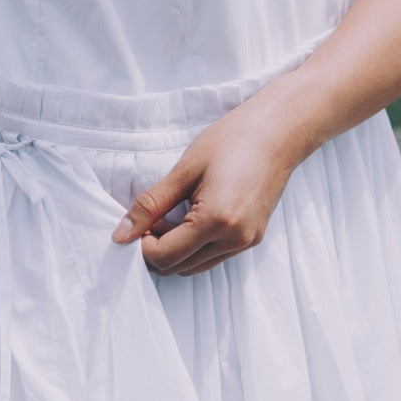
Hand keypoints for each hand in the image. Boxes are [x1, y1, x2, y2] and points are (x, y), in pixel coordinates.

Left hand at [110, 92, 301, 276]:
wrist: (279, 131)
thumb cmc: (232, 140)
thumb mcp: (184, 170)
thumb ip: (151, 205)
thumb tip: (121, 234)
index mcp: (216, 220)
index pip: (165, 256)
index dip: (142, 245)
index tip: (139, 222)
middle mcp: (235, 239)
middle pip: (179, 268)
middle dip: (157, 251)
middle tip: (150, 220)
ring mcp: (247, 242)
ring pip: (196, 267)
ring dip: (176, 251)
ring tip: (170, 217)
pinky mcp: (253, 238)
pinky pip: (214, 257)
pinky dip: (195, 247)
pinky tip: (189, 218)